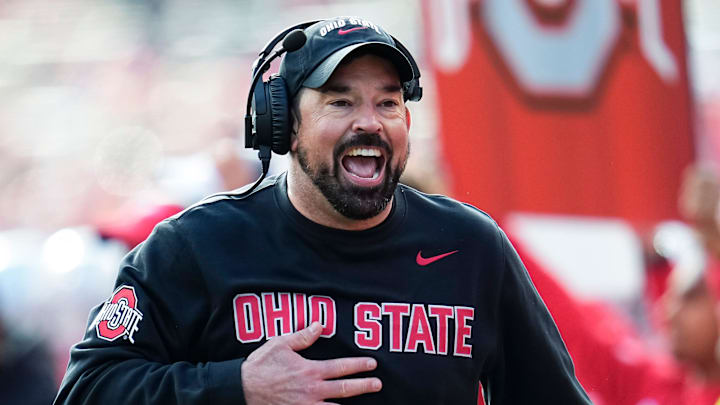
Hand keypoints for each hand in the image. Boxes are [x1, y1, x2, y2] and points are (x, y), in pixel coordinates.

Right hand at [241, 322, 381, 404]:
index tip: (372, 364)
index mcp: (310, 371)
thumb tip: (320, 325)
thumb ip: (302, 336)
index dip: (359, 366)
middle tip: (378, 384)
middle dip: (363, 386)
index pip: (341, 368)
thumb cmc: (260, 365)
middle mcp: (311, 391)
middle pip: (344, 390)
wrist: (241, 389)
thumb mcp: (280, 344)